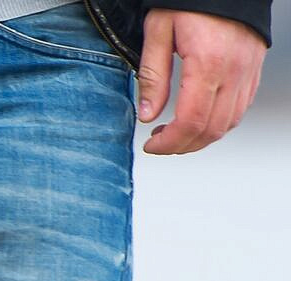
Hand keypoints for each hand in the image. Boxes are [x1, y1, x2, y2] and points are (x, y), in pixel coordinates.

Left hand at [137, 9, 266, 154]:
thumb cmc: (190, 0)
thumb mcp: (158, 32)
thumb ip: (152, 76)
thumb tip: (147, 115)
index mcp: (208, 62)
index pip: (191, 121)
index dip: (169, 143)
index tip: (152, 145)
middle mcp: (234, 70)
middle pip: (212, 129)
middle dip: (183, 145)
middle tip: (160, 143)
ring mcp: (248, 70)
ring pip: (230, 122)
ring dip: (202, 137)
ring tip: (176, 133)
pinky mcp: (254, 69)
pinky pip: (241, 107)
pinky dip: (220, 122)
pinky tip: (199, 118)